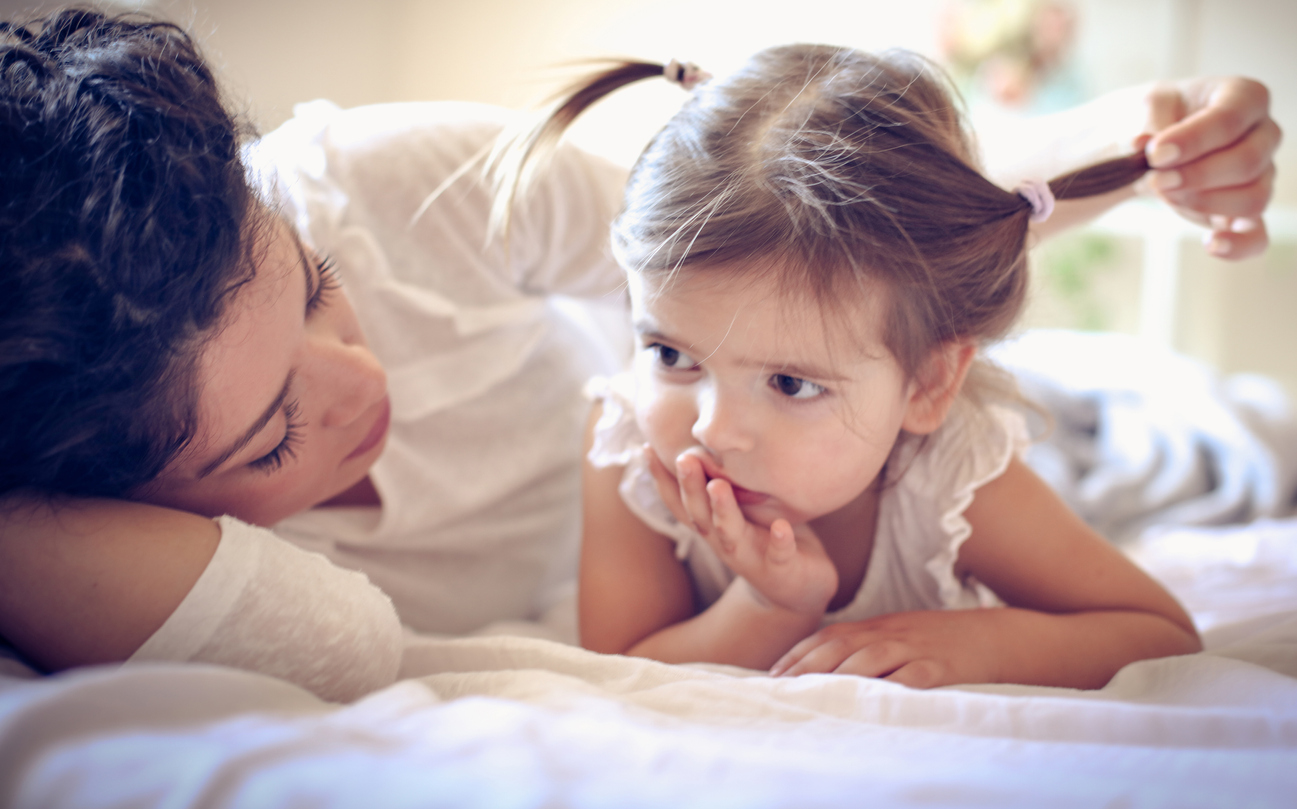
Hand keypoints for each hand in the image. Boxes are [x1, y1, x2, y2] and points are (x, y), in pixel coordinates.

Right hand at [645, 446, 837, 614]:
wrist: (798, 593)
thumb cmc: (766, 539)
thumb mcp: (743, 510)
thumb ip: (725, 482)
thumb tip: (709, 440)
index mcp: (712, 526)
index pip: (680, 501)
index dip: (661, 478)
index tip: (647, 448)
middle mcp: (723, 541)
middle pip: (699, 514)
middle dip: (690, 487)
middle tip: (684, 458)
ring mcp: (751, 556)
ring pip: (730, 534)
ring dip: (722, 510)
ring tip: (719, 485)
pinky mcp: (780, 569)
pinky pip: (779, 556)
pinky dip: (779, 542)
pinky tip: (782, 528)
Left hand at [770, 609, 1009, 688]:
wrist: (993, 637)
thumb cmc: (938, 642)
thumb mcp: (898, 636)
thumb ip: (865, 648)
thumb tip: (825, 669)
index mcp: (878, 627)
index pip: (828, 636)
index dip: (799, 653)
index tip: (773, 674)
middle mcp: (890, 634)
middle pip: (841, 645)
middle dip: (807, 665)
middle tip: (782, 687)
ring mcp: (915, 649)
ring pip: (871, 657)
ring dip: (840, 675)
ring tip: (815, 693)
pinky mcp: (941, 667)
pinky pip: (914, 677)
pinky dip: (892, 686)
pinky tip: (875, 699)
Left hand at [1141, 77, 1280, 259]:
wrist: (1153, 144)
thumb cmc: (1156, 117)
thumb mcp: (1145, 107)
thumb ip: (1145, 124)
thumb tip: (1140, 143)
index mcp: (1243, 97)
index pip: (1231, 119)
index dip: (1193, 140)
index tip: (1155, 154)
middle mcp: (1263, 134)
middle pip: (1247, 162)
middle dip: (1194, 176)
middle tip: (1154, 180)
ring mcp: (1261, 174)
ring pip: (1252, 199)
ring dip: (1202, 203)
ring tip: (1164, 194)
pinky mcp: (1245, 211)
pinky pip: (1256, 236)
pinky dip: (1237, 246)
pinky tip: (1211, 245)